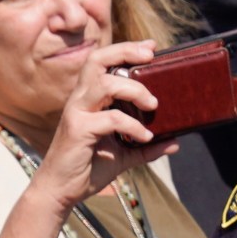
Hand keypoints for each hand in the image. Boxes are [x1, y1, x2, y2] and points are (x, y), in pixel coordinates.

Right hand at [31, 42, 173, 213]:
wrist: (61, 191)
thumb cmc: (89, 167)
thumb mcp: (124, 155)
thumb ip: (147, 147)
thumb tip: (175, 142)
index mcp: (89, 99)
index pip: (103, 62)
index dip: (125, 50)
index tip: (150, 46)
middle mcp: (80, 100)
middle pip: (97, 60)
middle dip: (125, 52)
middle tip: (149, 57)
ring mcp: (77, 113)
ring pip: (104, 83)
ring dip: (134, 89)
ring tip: (153, 105)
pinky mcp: (78, 129)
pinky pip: (110, 118)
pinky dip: (132, 124)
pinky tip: (144, 137)